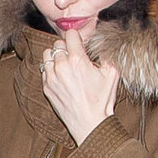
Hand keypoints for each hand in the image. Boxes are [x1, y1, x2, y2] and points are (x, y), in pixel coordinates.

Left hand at [40, 27, 119, 145]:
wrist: (90, 123)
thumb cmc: (102, 100)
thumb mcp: (112, 74)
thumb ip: (107, 54)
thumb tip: (102, 45)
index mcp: (77, 60)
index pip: (70, 34)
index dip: (77, 37)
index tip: (80, 43)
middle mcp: (61, 66)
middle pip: (57, 44)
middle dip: (66, 47)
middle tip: (74, 55)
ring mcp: (52, 77)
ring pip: (47, 55)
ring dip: (55, 56)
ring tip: (65, 63)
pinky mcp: (47, 88)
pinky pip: (44, 70)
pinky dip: (51, 70)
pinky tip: (61, 76)